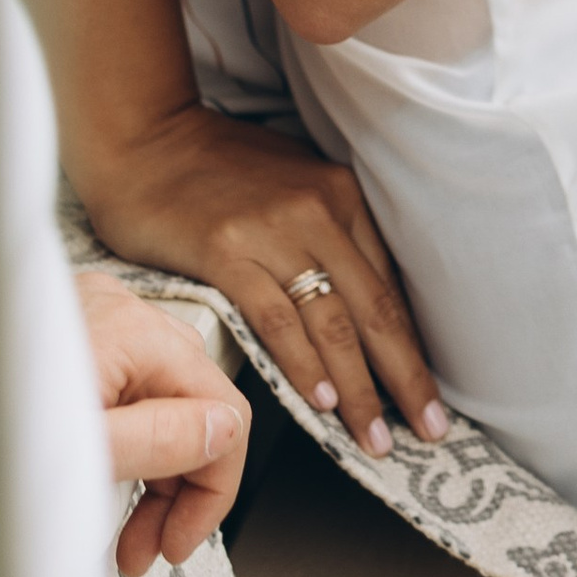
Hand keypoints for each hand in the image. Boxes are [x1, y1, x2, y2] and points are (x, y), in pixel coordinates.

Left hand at [76, 274, 251, 574]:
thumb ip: (161, 440)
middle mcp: (121, 309)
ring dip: (150, 471)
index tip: (179, 543)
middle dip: (176, 489)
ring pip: (158, 399)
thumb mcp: (81, 452)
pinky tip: (103, 477)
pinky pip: (124, 386)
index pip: (221, 413)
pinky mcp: (70, 331)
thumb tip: (227, 434)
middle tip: (145, 550)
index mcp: (133, 331)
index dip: (213, 491)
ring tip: (120, 534)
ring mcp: (93, 315)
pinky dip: (124, 437)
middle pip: (191, 406)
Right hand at [80, 102, 446, 459]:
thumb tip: (363, 301)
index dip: (414, 347)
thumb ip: (330, 233)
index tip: (430, 395)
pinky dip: (303, 364)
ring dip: (359, 388)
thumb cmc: (218, 168)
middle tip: (429, 429)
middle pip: (375, 308)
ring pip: (332, 322)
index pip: (390, 285)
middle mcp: (318, 210)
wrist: (147, 140)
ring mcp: (272, 231)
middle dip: (405, 377)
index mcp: (342, 194)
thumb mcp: (293, 185)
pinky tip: (320, 401)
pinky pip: (277, 319)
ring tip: (375, 436)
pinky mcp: (226, 253)